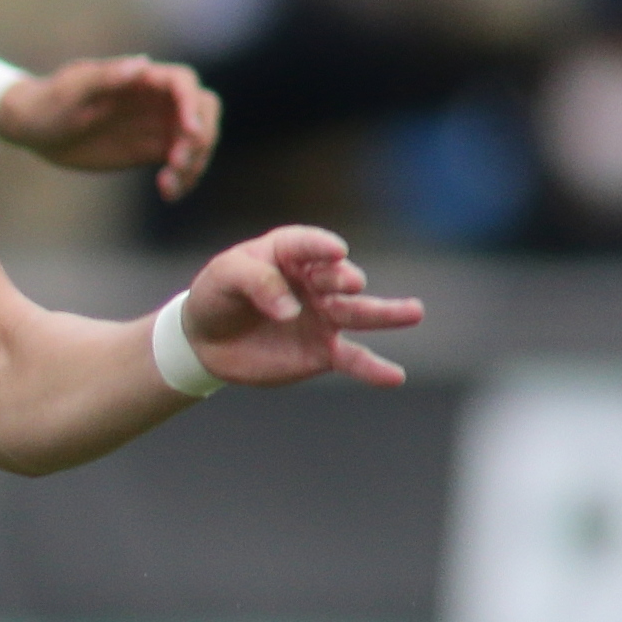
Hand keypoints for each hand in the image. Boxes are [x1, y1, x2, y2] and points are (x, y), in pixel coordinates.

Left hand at [0, 54, 220, 200]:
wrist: (34, 127)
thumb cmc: (49, 100)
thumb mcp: (70, 89)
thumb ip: (104, 76)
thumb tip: (140, 65)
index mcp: (140, 78)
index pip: (183, 82)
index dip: (192, 105)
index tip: (189, 132)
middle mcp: (156, 100)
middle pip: (202, 110)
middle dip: (201, 136)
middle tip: (177, 162)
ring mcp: (156, 125)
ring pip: (196, 140)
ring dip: (194, 163)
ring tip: (168, 185)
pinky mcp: (150, 149)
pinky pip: (180, 163)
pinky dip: (182, 178)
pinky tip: (169, 193)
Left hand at [181, 225, 421, 390]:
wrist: (206, 338)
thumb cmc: (218, 294)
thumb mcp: (224, 276)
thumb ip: (256, 282)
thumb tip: (290, 310)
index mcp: (290, 252)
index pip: (308, 245)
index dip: (322, 247)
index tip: (336, 251)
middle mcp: (315, 281)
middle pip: (337, 278)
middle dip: (344, 279)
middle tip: (351, 283)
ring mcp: (324, 316)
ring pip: (358, 313)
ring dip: (386, 313)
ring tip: (414, 312)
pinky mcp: (322, 351)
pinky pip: (352, 359)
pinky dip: (373, 369)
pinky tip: (394, 376)